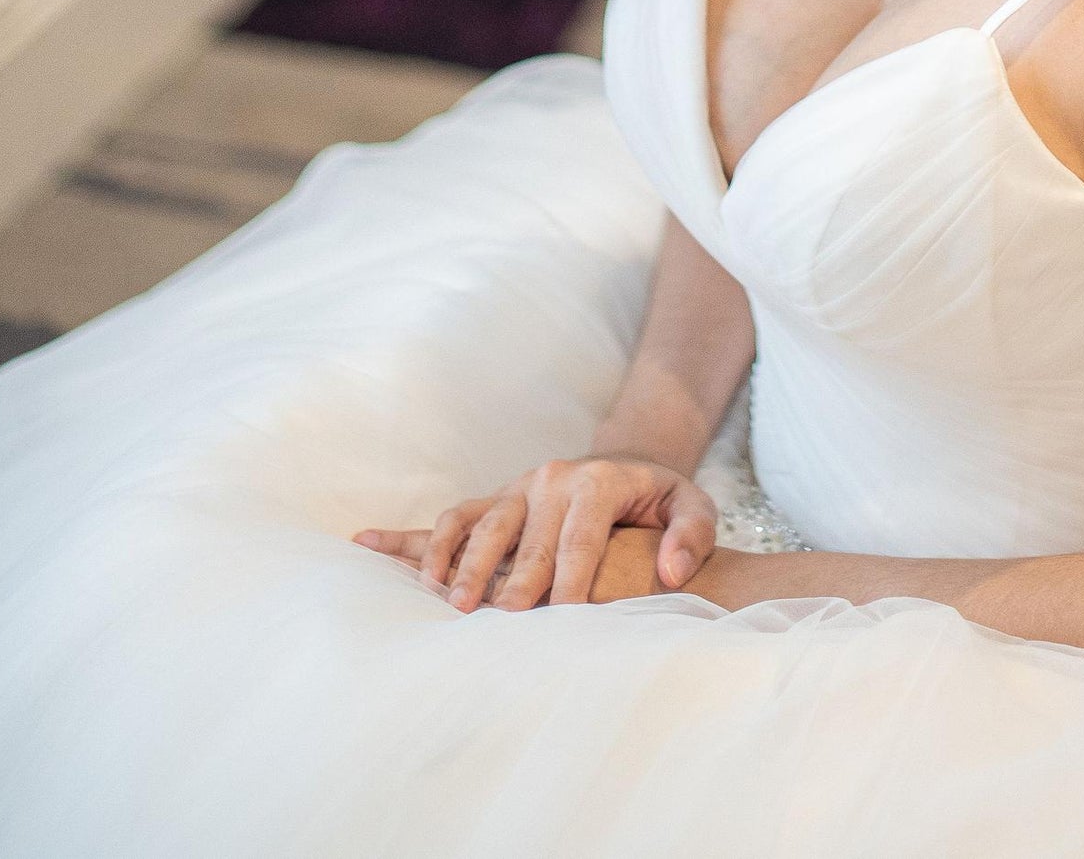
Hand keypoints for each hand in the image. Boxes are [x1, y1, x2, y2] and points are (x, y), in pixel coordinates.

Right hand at [353, 454, 716, 611]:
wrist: (628, 464)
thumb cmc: (658, 497)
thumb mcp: (693, 505)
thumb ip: (692, 534)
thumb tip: (673, 571)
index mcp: (597, 482)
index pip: (581, 537)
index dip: (573, 578)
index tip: (566, 618)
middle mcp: (552, 480)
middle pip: (528, 536)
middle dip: (512, 580)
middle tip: (498, 620)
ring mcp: (518, 487)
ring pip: (482, 523)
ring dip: (463, 562)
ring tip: (451, 602)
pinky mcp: (497, 497)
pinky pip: (456, 514)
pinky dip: (423, 537)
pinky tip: (391, 556)